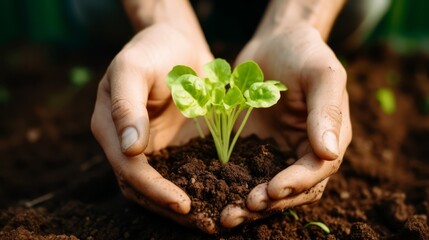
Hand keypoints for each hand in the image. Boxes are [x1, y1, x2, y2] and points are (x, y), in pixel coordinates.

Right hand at [91, 23, 216, 232]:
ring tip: (213, 221)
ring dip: (183, 207)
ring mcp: (152, 148)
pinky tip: (218, 197)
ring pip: (161, 188)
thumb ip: (126, 105)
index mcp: (111, 128)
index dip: (154, 190)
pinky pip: (183, 173)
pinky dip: (197, 188)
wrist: (177, 43)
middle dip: (170, 208)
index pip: (130, 170)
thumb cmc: (153, 49)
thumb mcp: (134, 68)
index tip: (183, 204)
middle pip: (143, 188)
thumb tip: (128, 148)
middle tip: (204, 224)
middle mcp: (127, 145)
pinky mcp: (174, 146)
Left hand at [220, 24, 351, 227]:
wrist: (275, 43)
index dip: (296, 183)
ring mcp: (276, 152)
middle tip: (241, 210)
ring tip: (224, 215)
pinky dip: (230, 186)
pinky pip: (243, 172)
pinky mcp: (252, 148)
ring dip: (247, 204)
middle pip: (291, 190)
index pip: (316, 171)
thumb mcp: (321, 73)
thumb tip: (329, 152)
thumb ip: (326, 111)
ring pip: (266, 188)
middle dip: (268, 203)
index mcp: (326, 139)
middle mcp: (302, 152)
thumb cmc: (303, 53)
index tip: (273, 189)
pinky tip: (210, 193)